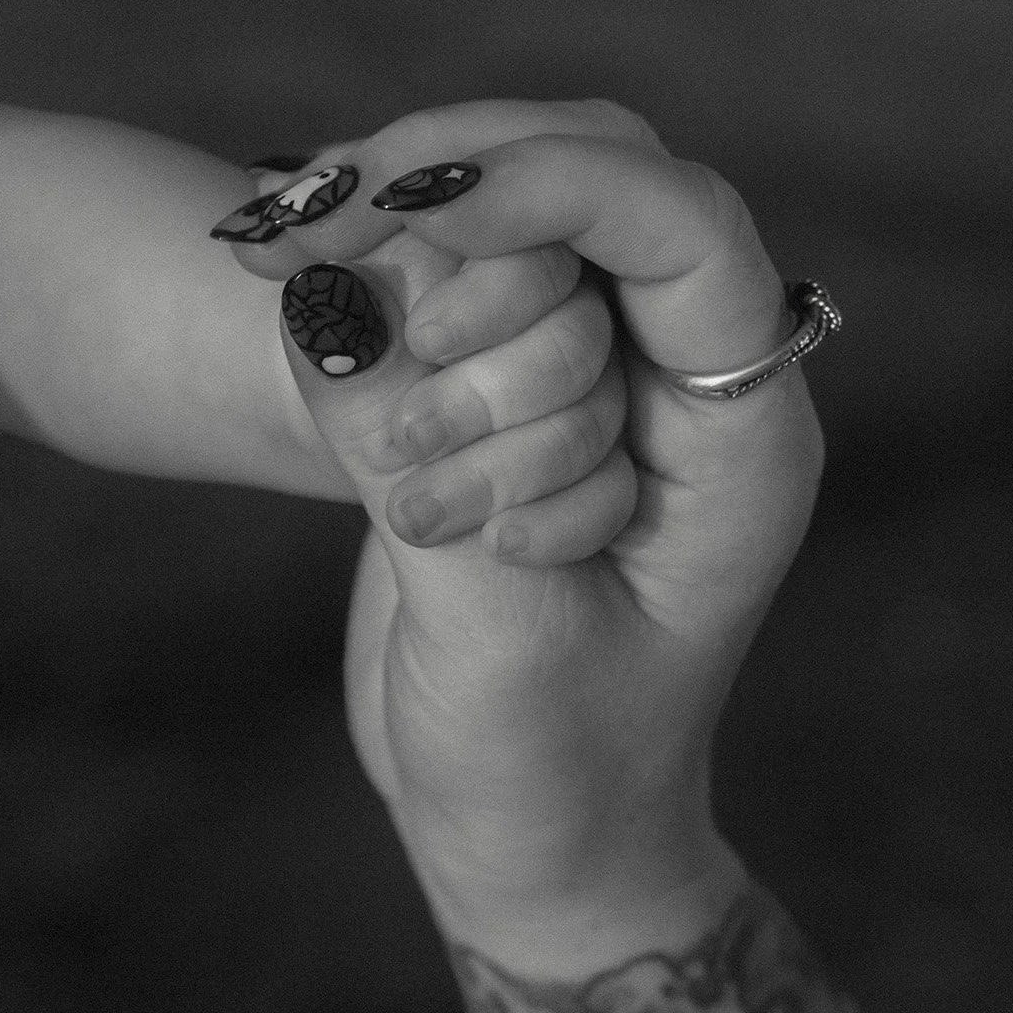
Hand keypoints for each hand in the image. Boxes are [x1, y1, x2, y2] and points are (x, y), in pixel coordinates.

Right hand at [223, 104, 827, 971]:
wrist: (530, 833)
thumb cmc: (547, 772)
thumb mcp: (494, 637)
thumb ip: (421, 472)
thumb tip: (327, 300)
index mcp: (739, 438)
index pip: (681, 232)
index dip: (556, 186)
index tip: (416, 208)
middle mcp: (682, 376)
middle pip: (596, 179)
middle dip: (457, 204)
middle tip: (320, 252)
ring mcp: (600, 366)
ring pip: (516, 203)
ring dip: (399, 229)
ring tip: (291, 279)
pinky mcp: (512, 375)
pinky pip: (447, 261)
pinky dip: (362, 253)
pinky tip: (274, 261)